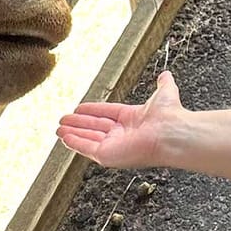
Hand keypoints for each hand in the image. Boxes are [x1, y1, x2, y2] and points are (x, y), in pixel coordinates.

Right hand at [56, 68, 186, 168]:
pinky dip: (75, 143)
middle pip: (94, 127)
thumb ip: (163, 84)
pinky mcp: (107, 155)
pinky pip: (87, 148)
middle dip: (78, 123)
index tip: (79, 109)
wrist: (171, 132)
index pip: (107, 114)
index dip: (92, 111)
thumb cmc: (170, 115)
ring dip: (72, 133)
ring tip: (59, 129)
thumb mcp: (164, 93)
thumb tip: (166, 75)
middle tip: (63, 120)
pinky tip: (65, 137)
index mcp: (132, 119)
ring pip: (88, 137)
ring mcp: (114, 145)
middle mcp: (122, 134)